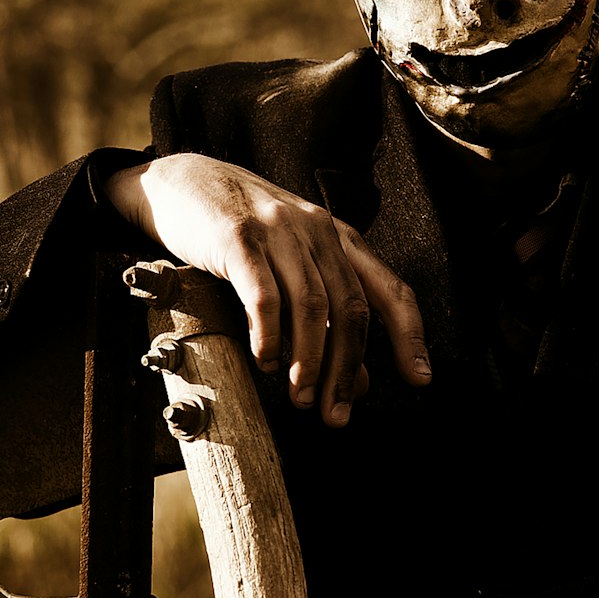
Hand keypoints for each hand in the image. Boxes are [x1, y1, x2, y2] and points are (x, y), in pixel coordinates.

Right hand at [104, 153, 429, 426]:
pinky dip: (269, 335)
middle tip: (334, 414)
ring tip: (300, 397)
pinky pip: (264, 294)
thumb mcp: (287, 264)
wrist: (179, 183)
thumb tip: (355, 382)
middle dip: (346, 368)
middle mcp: (315, 229)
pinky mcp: (237, 236)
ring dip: (309, 361)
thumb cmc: (236, 231)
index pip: (389, 289)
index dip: (409, 335)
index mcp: (336, 237)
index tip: (418, 378)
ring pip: (311, 305)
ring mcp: (278, 229)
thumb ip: (321, 312)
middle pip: (349, 308)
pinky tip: (266, 361)